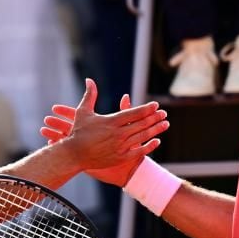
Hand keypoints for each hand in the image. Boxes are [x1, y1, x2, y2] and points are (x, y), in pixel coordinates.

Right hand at [50, 79, 167, 173]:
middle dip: (155, 118)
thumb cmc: (78, 132)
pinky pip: (139, 151)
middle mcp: (118, 133)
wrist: (73, 155)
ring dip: (156, 130)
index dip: (146, 108)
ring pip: (143, 136)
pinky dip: (149, 146)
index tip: (155, 105)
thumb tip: (89, 80)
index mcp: (112, 121)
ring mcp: (120, 146)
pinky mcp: (120, 157)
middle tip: (164, 113)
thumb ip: (90, 95)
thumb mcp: (83, 111)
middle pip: (142, 124)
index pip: (134, 113)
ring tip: (165, 124)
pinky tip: (157, 141)